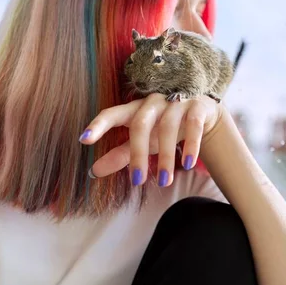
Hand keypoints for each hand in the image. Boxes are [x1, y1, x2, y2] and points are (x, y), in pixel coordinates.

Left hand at [78, 93, 222, 186]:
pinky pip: (193, 125)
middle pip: (140, 124)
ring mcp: (175, 102)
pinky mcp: (197, 107)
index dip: (98, 125)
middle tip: (137, 182)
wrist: (202, 114)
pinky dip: (191, 145)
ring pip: (167, 127)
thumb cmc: (164, 127)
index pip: (112, 114)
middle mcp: (152, 103)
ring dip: (165, 157)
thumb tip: (94, 171)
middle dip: (138, 153)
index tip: (84, 140)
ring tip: (164, 182)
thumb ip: (120, 154)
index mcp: (134, 109)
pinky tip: (187, 164)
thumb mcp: (143, 141)